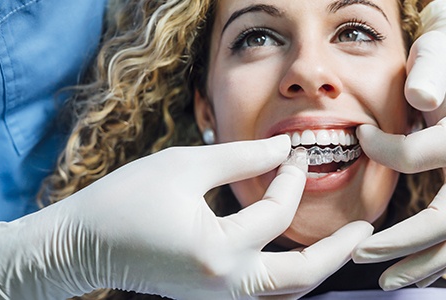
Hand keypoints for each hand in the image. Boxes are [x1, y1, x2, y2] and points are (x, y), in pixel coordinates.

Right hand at [0, 135, 371, 299]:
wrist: (81, 245)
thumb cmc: (125, 200)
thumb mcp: (185, 166)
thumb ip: (240, 157)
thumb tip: (282, 148)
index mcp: (218, 251)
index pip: (276, 212)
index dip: (289, 177)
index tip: (294, 151)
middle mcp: (224, 284)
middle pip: (300, 276)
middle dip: (337, 252)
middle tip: (364, 230)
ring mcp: (217, 297)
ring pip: (284, 292)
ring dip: (315, 267)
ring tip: (340, 244)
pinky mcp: (209, 296)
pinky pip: (263, 291)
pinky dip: (287, 274)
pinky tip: (296, 251)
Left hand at [351, 0, 445, 289]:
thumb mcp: (437, 55)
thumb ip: (429, 75)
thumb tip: (419, 99)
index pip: (417, 158)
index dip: (381, 151)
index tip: (358, 136)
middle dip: (400, 244)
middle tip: (359, 255)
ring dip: (419, 264)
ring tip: (385, 281)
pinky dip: (432, 256)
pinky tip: (407, 267)